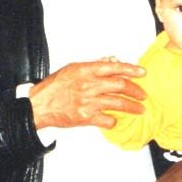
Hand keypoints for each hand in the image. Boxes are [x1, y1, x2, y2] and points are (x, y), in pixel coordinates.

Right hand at [28, 59, 145, 129]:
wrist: (39, 105)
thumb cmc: (54, 87)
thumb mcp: (73, 69)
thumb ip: (93, 65)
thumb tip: (112, 61)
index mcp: (86, 70)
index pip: (115, 67)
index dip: (131, 69)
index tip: (142, 73)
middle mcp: (89, 85)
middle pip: (121, 86)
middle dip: (136, 91)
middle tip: (143, 95)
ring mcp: (88, 102)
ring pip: (118, 103)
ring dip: (132, 107)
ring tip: (139, 109)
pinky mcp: (86, 117)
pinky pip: (107, 120)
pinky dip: (113, 120)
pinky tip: (114, 119)